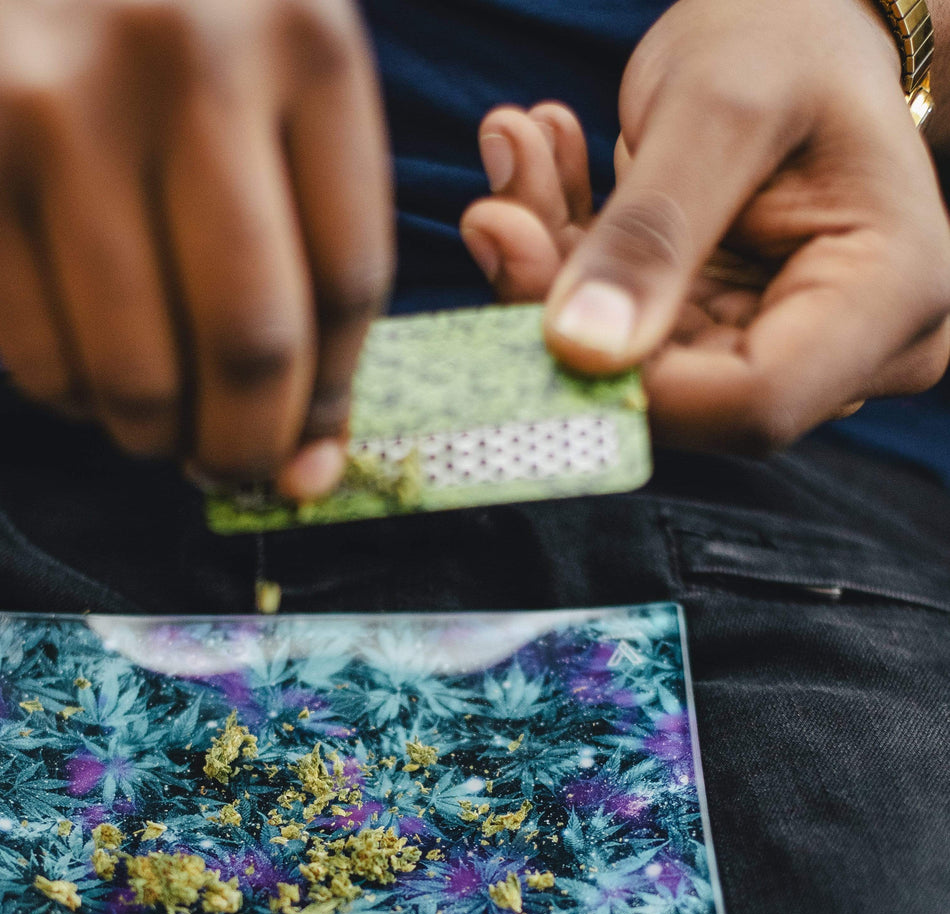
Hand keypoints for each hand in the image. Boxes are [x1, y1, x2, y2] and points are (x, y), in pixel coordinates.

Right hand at [0, 0, 393, 496]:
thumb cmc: (134, 27)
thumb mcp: (255, 81)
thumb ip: (306, 248)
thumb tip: (313, 465)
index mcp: (305, 38)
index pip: (350, 280)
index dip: (328, 397)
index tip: (303, 445)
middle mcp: (193, 59)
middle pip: (252, 340)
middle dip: (243, 445)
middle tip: (227, 466)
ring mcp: (64, 106)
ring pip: (140, 369)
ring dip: (152, 434)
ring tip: (152, 422)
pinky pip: (39, 357)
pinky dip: (71, 400)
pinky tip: (80, 371)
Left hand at [461, 0, 949, 452]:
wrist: (807, 18)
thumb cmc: (795, 36)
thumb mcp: (723, 107)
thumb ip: (652, 233)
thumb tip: (578, 351)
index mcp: (889, 299)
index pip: (750, 402)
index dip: (627, 375)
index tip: (528, 274)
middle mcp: (844, 352)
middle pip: (676, 390)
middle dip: (564, 306)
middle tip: (496, 207)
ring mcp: (774, 347)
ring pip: (627, 362)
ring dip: (551, 265)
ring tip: (518, 148)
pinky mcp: (713, 332)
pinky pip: (617, 328)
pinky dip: (565, 252)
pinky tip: (544, 162)